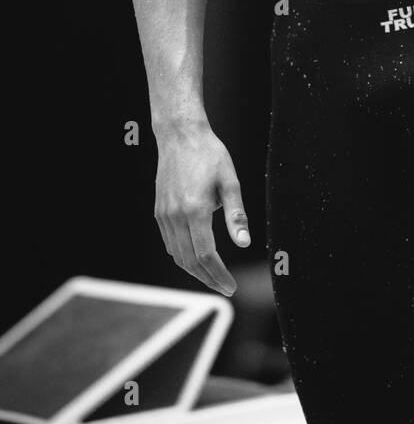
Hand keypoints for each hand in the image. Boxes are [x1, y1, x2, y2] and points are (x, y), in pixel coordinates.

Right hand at [155, 124, 249, 295]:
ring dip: (194, 271)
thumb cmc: (209, 154)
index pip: (206, 255)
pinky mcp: (159, 211)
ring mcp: (164, 214)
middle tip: (225, 288)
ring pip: (177, 254)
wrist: (179, 136)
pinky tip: (195, 258)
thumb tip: (244, 243)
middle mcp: (175, 216)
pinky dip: (182, 256)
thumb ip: (236, 215)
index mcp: (194, 209)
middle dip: (208, 279)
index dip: (219, 275)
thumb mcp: (230, 181)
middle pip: (189, 261)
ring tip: (213, 277)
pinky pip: (169, 242)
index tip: (231, 287)